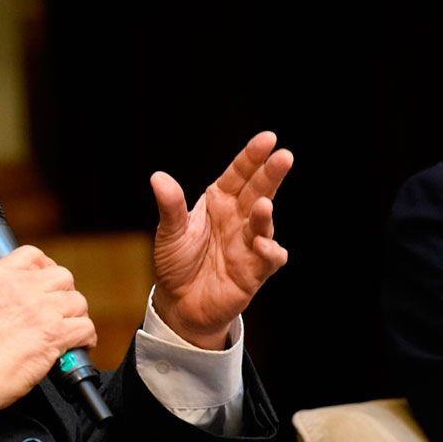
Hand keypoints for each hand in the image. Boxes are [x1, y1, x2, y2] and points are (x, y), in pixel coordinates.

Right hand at [0, 246, 96, 427]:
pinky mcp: (54, 332)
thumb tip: (17, 301)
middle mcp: (19, 287)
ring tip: (68, 331)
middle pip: (62, 276)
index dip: (45, 268)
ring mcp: (39, 308)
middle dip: (63, 294)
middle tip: (58, 311)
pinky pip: (85, 327)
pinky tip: (76, 347)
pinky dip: (85, 339)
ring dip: (75, 317)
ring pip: (77, 301)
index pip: (32, 255)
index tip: (47, 284)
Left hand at [151, 131, 293, 349]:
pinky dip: (269, 251)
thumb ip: (170, 206)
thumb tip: (158, 177)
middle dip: (271, 175)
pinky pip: (270, 258)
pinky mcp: (255, 270)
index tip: (267, 138)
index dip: (252, 157)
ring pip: (265, 224)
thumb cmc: (177, 263)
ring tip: (262, 204)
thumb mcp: (169, 232)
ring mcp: (249, 244)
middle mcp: (238, 219)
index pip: (238, 175)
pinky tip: (261, 244)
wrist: (179, 303)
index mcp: (218, 203)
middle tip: (284, 157)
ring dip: (265, 215)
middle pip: (258, 191)